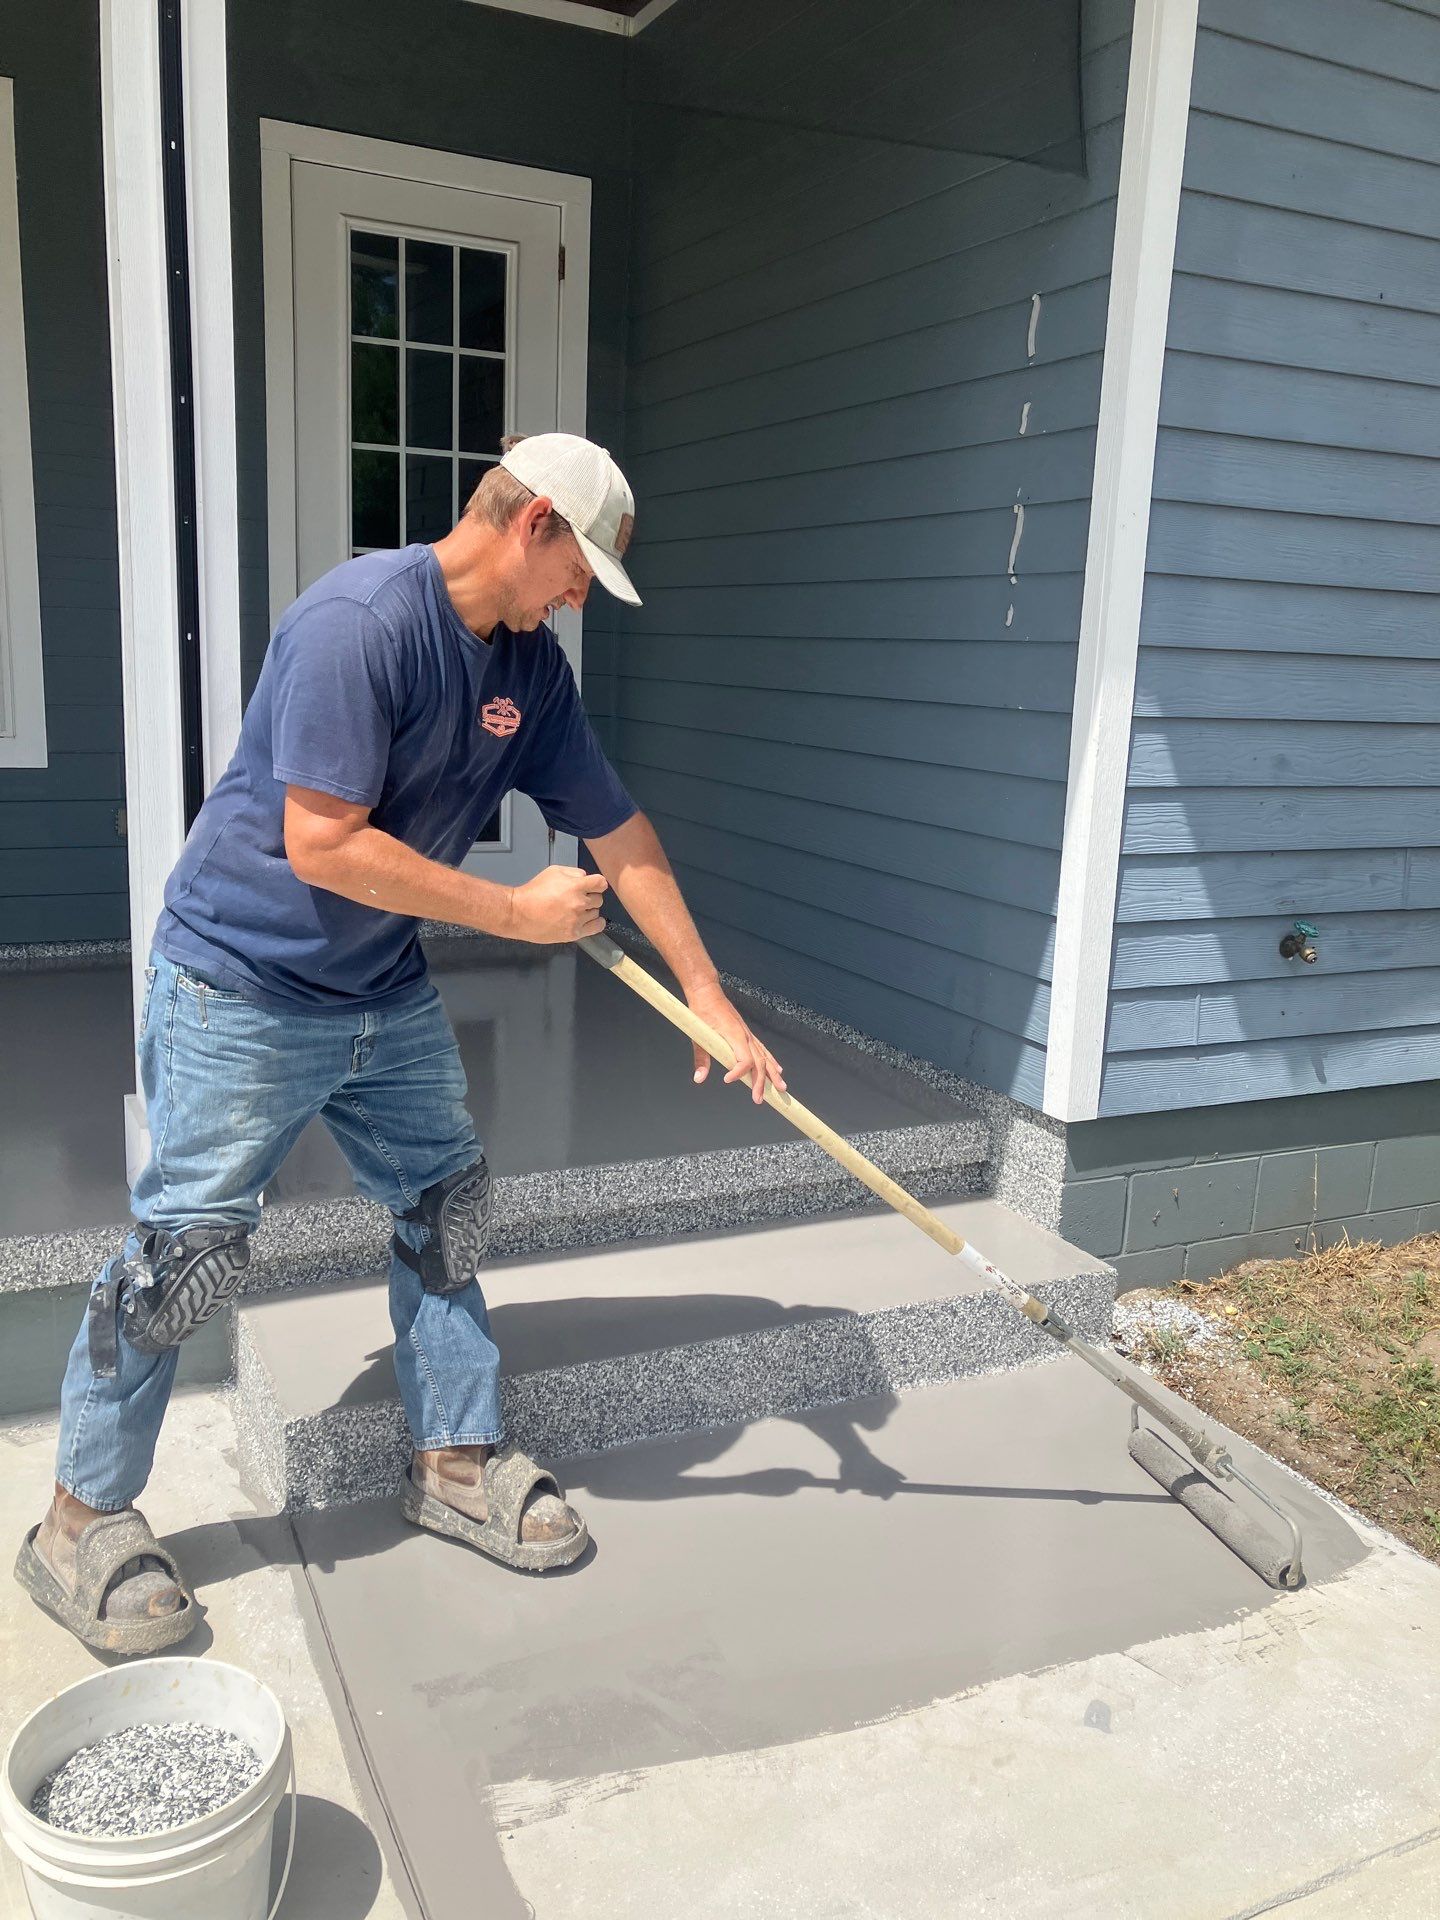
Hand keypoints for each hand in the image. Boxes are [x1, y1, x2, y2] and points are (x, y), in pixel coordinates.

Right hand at [509, 866, 607, 943]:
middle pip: (599, 899)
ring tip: (575, 910)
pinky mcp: (573, 933)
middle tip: (577, 899)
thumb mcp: (553, 871)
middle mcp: (579, 903)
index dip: (597, 883)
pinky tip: (587, 920)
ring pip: (596, 913)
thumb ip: (574, 872)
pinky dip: (595, 923)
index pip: (601, 883)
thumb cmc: (533, 891)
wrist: (519, 913)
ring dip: (589, 910)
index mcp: (575, 886)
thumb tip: (585, 879)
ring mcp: (577, 920)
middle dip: (590, 897)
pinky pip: (596, 927)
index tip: (593, 886)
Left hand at [686, 982, 786, 1104]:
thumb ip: (701, 1058)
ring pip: (765, 1056)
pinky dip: (771, 1060)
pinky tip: (778, 1069)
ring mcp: (747, 1034)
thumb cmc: (701, 1010)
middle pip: (759, 1062)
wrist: (707, 992)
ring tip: (780, 1088)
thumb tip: (699, 1078)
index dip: (738, 1072)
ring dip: (773, 1074)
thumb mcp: (697, 1035)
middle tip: (759, 1099)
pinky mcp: (746, 1034)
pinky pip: (762, 1049)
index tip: (727, 1079)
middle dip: (761, 1082)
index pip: (744, 1059)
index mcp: (734, 1035)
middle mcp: (745, 1035)